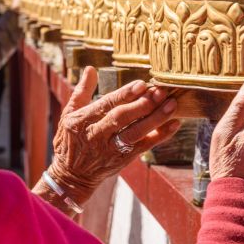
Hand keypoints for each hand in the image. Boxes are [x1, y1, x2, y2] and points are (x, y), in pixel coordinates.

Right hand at [33, 67, 180, 213]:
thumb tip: (90, 69)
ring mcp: (111, 149)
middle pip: (122, 118)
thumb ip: (82, 90)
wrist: (72, 175)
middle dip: (142, 105)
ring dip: (155, 119)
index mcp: (82, 120)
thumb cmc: (71, 138)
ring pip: (135, 133)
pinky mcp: (123, 159)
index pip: (106, 104)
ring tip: (172, 105)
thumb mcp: (69, 113)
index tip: (141, 84)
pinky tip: (174, 125)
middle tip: (160, 92)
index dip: (124, 95)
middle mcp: (96, 134)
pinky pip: (144, 146)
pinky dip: (160, 136)